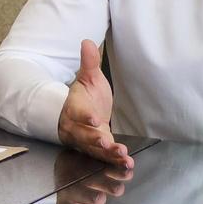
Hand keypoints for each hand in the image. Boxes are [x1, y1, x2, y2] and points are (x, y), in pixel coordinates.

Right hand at [57, 39, 132, 167]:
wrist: (77, 115)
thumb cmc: (84, 96)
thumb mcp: (88, 78)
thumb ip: (89, 63)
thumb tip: (87, 41)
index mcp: (75, 107)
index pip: (78, 111)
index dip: (85, 116)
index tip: (95, 119)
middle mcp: (78, 127)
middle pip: (84, 134)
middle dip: (95, 140)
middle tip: (106, 143)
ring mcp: (87, 140)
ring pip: (95, 149)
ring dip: (108, 154)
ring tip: (122, 155)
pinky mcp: (97, 150)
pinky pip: (104, 156)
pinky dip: (115, 160)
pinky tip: (127, 162)